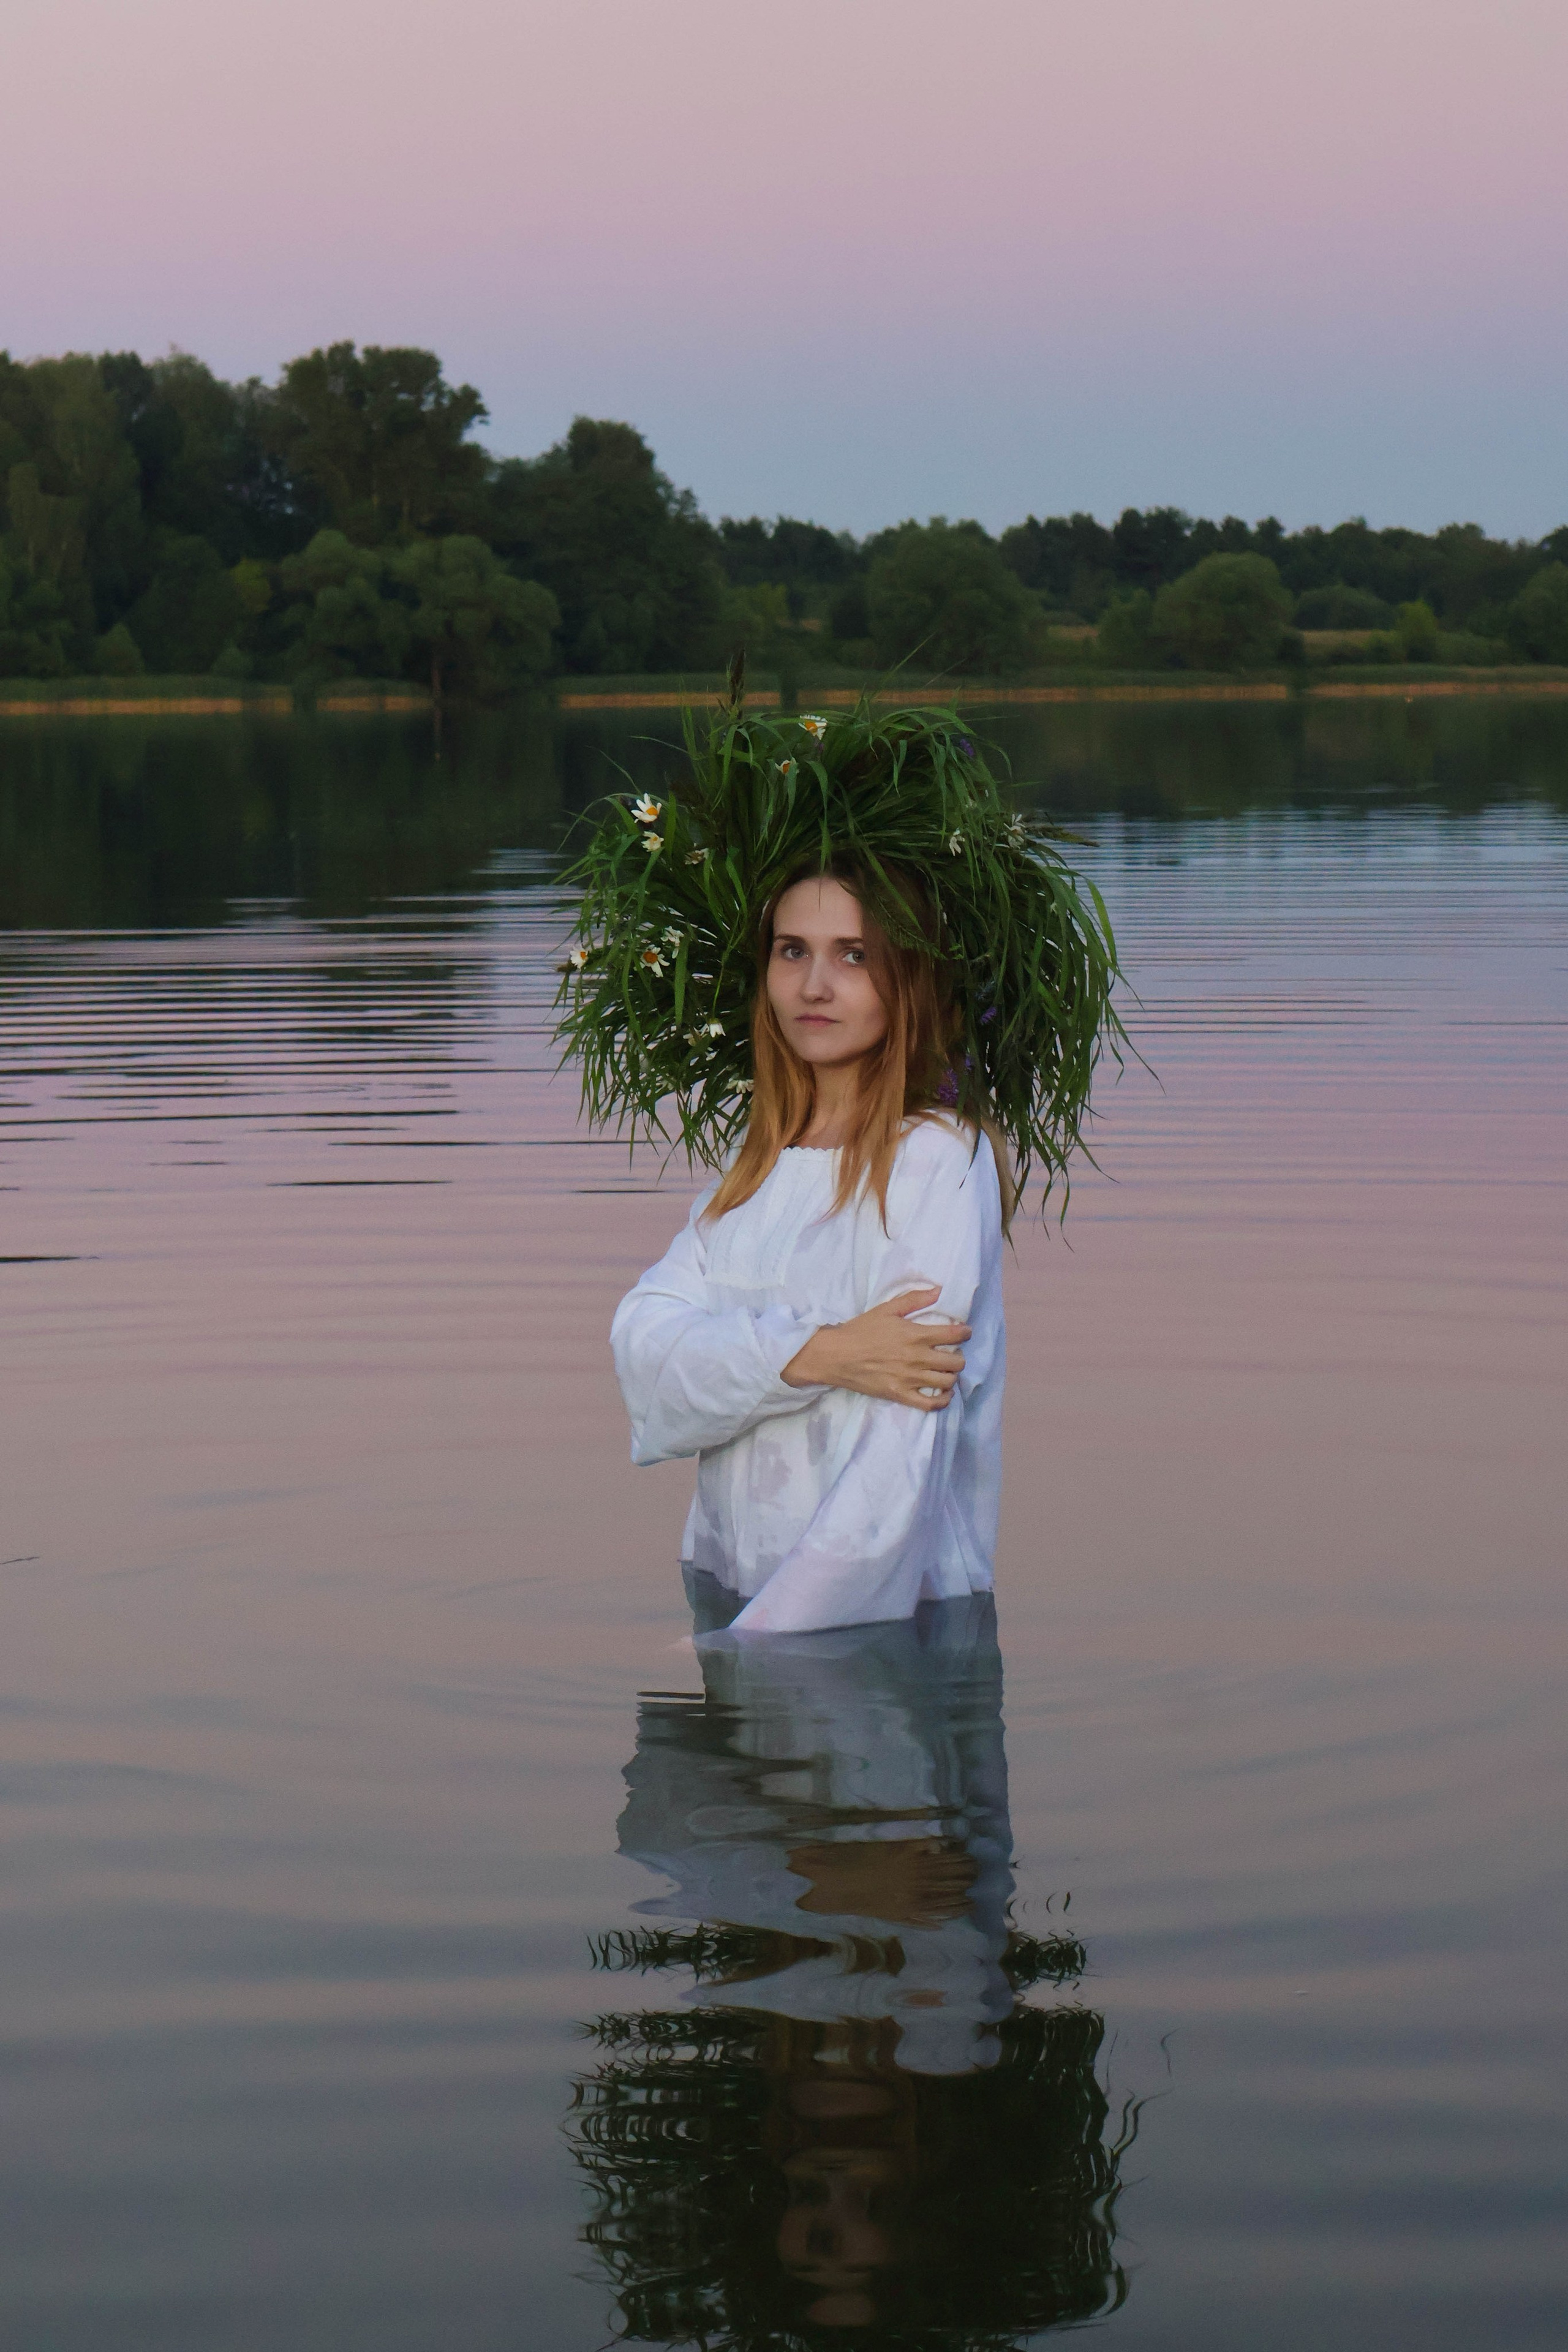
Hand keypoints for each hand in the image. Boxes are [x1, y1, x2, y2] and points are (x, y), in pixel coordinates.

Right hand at [781, 1286, 968, 1410]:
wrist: (836, 1355)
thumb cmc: (861, 1330)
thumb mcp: (887, 1309)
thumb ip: (915, 1299)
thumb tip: (939, 1290)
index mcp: (916, 1335)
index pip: (954, 1335)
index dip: (965, 1333)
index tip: (964, 1332)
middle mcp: (917, 1358)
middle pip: (956, 1362)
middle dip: (959, 1357)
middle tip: (952, 1354)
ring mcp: (909, 1379)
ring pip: (947, 1382)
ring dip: (951, 1377)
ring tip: (945, 1372)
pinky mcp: (900, 1395)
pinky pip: (930, 1404)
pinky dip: (942, 1401)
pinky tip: (943, 1394)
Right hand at [787, 1836, 978, 1927]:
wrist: (841, 1883)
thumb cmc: (863, 1859)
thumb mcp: (891, 1847)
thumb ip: (916, 1846)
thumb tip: (940, 1846)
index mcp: (913, 1864)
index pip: (948, 1862)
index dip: (962, 1861)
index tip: (972, 1858)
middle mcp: (915, 1884)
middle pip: (949, 1882)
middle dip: (966, 1878)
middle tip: (976, 1874)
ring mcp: (910, 1903)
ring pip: (944, 1903)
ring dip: (960, 1900)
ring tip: (971, 1898)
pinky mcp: (903, 1916)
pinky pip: (929, 1919)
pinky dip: (944, 1917)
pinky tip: (954, 1915)